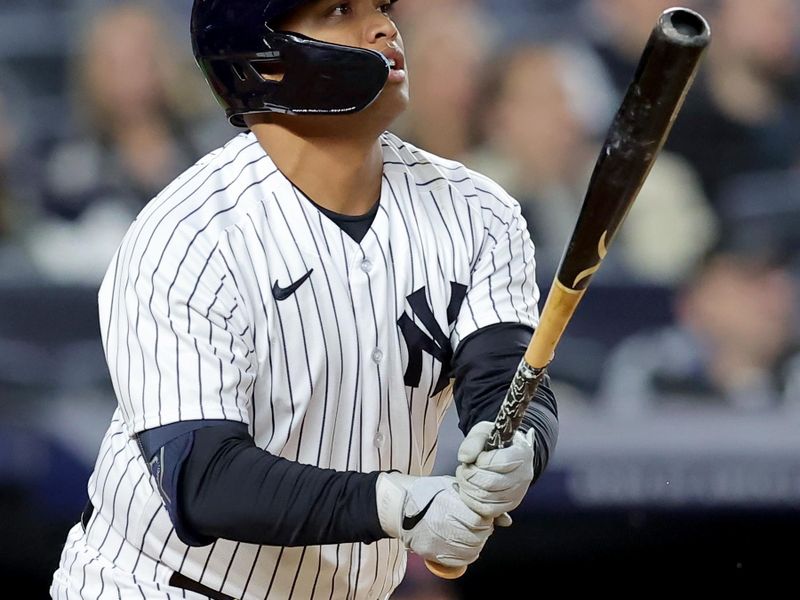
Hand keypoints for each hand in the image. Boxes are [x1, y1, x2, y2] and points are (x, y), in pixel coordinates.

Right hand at [376, 472, 493, 567]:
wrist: (400, 504)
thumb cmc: (429, 492)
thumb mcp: (454, 487)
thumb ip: (480, 501)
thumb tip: (507, 521)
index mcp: (449, 503)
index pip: (480, 520)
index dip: (485, 519)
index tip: (482, 515)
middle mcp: (443, 523)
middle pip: (477, 536)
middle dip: (482, 532)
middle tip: (476, 525)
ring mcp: (436, 539)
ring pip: (471, 550)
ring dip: (475, 543)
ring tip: (469, 533)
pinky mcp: (431, 552)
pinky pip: (458, 560)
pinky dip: (466, 554)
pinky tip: (463, 544)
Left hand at [455, 421, 534, 519]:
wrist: (506, 453)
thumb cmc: (494, 441)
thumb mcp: (483, 432)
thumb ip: (473, 441)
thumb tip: (465, 458)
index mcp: (522, 453)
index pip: (500, 462)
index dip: (481, 460)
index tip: (477, 457)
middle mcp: (524, 475)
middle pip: (490, 483)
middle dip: (469, 475)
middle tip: (464, 468)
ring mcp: (518, 493)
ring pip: (486, 498)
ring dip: (467, 487)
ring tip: (464, 477)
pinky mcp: (509, 505)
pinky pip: (487, 511)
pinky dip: (471, 501)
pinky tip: (467, 489)